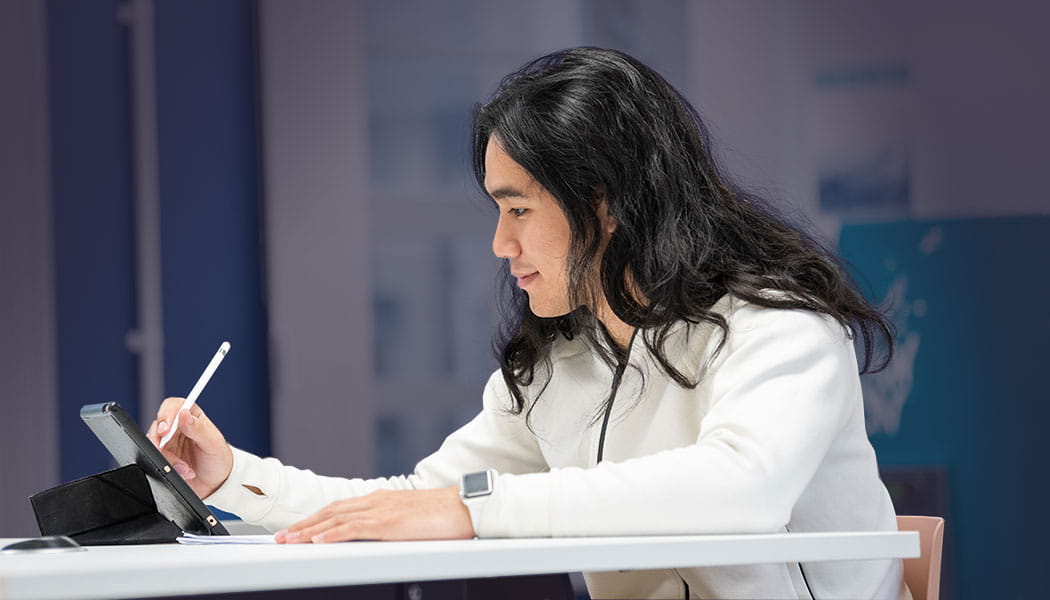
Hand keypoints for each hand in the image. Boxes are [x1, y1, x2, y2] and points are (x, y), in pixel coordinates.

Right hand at [147, 397, 233, 499]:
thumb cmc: (218, 458)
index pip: (173, 406)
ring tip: (186, 468)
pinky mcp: (163, 458)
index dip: (166, 415)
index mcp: (192, 416)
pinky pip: (156, 461)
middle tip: (162, 451)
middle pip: (158, 426)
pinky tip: (184, 473)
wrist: (216, 483)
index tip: (165, 429)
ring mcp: (168, 443)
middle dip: (160, 441)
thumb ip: (199, 428)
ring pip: (154, 445)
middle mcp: (177, 428)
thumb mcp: (213, 443)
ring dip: (169, 459)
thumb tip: (184, 414)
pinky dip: (169, 468)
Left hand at [274, 487, 473, 543]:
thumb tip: (380, 536)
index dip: (316, 518)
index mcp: (381, 500)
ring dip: (309, 530)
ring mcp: (382, 510)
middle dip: (304, 524)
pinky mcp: (389, 523)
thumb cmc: (445, 515)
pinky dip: (332, 534)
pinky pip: (354, 529)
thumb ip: (392, 523)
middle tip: (281, 537)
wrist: (467, 506)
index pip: (340, 508)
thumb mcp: (412, 518)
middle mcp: (377, 501)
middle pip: (331, 512)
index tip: (298, 528)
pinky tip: (318, 541)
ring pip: (336, 519)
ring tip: (289, 540)